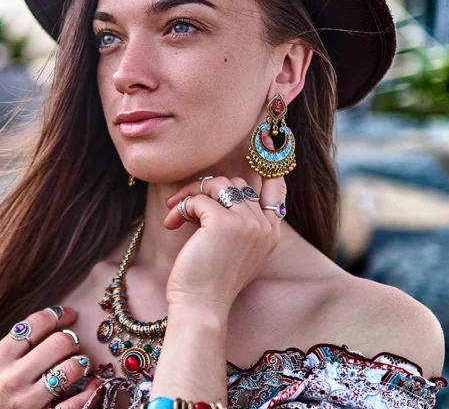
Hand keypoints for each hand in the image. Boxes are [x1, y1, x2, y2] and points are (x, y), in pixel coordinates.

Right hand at [0, 307, 102, 408]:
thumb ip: (14, 348)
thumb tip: (50, 325)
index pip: (35, 324)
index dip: (58, 315)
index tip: (69, 315)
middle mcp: (12, 378)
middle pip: (58, 342)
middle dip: (72, 339)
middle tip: (73, 344)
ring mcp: (27, 401)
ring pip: (71, 368)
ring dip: (81, 363)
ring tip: (80, 364)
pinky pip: (75, 403)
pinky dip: (90, 391)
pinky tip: (94, 384)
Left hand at [163, 173, 286, 312]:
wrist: (201, 307)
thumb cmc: (209, 282)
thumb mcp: (233, 250)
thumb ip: (238, 223)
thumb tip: (220, 190)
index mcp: (270, 233)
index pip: (277, 188)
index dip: (270, 164)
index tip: (266, 142)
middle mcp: (264, 226)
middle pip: (236, 183)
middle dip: (206, 188)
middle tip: (182, 205)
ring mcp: (246, 223)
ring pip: (217, 185)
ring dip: (190, 195)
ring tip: (174, 215)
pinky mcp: (223, 223)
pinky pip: (199, 198)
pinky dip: (181, 207)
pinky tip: (171, 224)